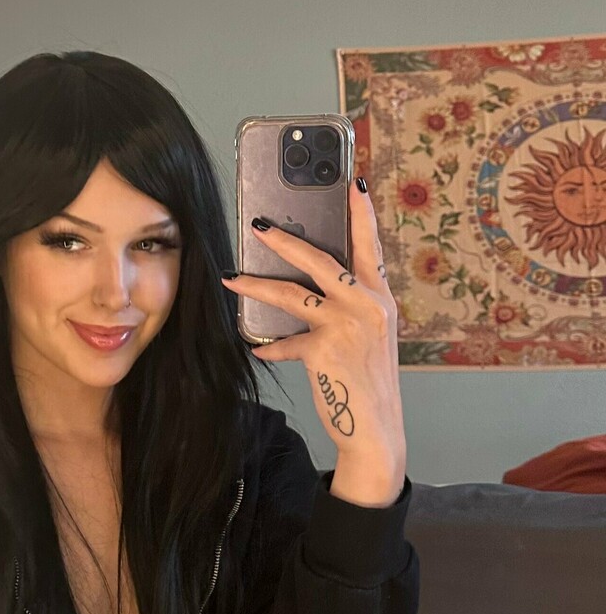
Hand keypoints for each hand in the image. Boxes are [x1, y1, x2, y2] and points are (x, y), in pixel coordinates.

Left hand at [222, 178, 406, 504]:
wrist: (375, 431)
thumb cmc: (367, 382)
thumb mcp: (369, 337)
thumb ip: (348, 307)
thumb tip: (308, 286)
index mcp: (381, 299)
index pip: (372, 247)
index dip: (362, 214)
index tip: (353, 183)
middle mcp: (368, 307)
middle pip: (321, 260)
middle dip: (286, 240)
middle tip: (259, 224)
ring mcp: (347, 327)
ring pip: (291, 294)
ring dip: (256, 286)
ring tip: (232, 278)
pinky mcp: (325, 350)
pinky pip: (285, 343)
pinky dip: (270, 348)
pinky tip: (260, 350)